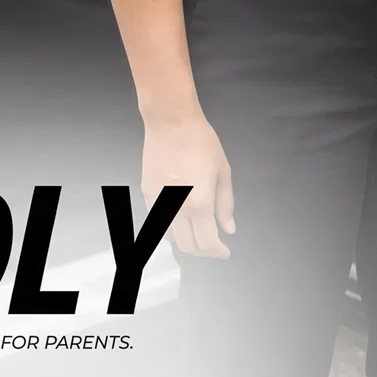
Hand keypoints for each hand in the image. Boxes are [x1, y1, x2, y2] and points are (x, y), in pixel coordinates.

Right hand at [143, 112, 235, 257]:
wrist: (171, 123)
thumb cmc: (201, 142)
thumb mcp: (223, 171)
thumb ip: (226, 204)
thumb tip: (229, 228)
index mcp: (199, 204)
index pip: (207, 242)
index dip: (218, 252)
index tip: (225, 252)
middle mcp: (176, 209)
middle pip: (188, 246)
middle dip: (203, 251)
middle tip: (214, 245)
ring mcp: (159, 204)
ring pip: (170, 239)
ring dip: (185, 242)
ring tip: (198, 235)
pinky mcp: (147, 196)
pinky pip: (157, 224)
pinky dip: (170, 230)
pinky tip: (181, 223)